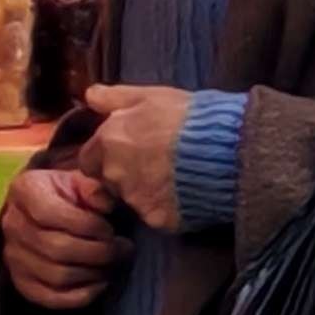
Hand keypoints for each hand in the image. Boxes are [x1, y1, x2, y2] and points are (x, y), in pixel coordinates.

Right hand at [0, 166, 129, 309]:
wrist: (52, 209)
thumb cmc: (73, 193)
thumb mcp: (85, 180)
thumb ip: (95, 188)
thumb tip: (104, 204)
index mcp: (25, 191)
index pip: (50, 214)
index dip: (87, 225)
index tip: (110, 228)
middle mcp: (12, 225)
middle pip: (57, 248)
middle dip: (99, 251)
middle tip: (123, 248)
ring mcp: (13, 256)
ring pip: (57, 275)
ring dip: (94, 273)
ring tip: (114, 263)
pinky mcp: (21, 282)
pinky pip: (50, 298)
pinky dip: (81, 295)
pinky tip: (101, 283)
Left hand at [75, 86, 195, 232]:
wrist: (225, 149)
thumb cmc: (187, 116)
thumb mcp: (151, 96)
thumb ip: (114, 97)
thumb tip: (89, 95)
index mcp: (108, 143)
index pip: (88, 159)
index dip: (107, 155)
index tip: (129, 150)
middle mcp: (113, 174)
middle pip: (109, 180)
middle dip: (125, 174)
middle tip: (156, 163)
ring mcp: (134, 199)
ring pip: (132, 198)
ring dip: (146, 190)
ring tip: (176, 177)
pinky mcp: (157, 218)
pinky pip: (157, 214)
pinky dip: (167, 207)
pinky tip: (186, 194)